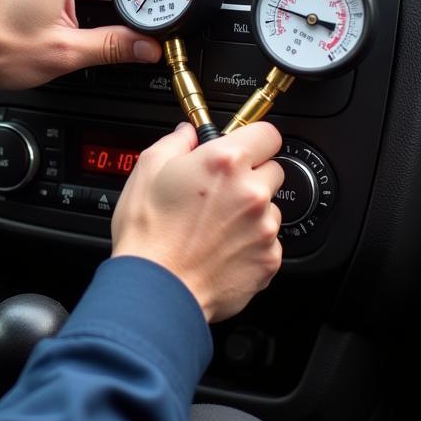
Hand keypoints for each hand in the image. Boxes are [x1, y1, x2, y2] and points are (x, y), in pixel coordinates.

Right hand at [111, 122, 283, 322]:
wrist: (157, 287)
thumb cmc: (148, 232)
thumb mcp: (148, 168)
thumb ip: (176, 141)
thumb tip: (188, 133)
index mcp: (225, 162)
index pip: (268, 133)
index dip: (253, 138)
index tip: (245, 146)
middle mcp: (252, 191)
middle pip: (272, 170)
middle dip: (251, 175)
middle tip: (220, 190)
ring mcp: (264, 227)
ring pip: (270, 208)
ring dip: (251, 211)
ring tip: (215, 225)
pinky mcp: (269, 259)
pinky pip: (268, 241)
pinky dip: (251, 243)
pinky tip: (221, 247)